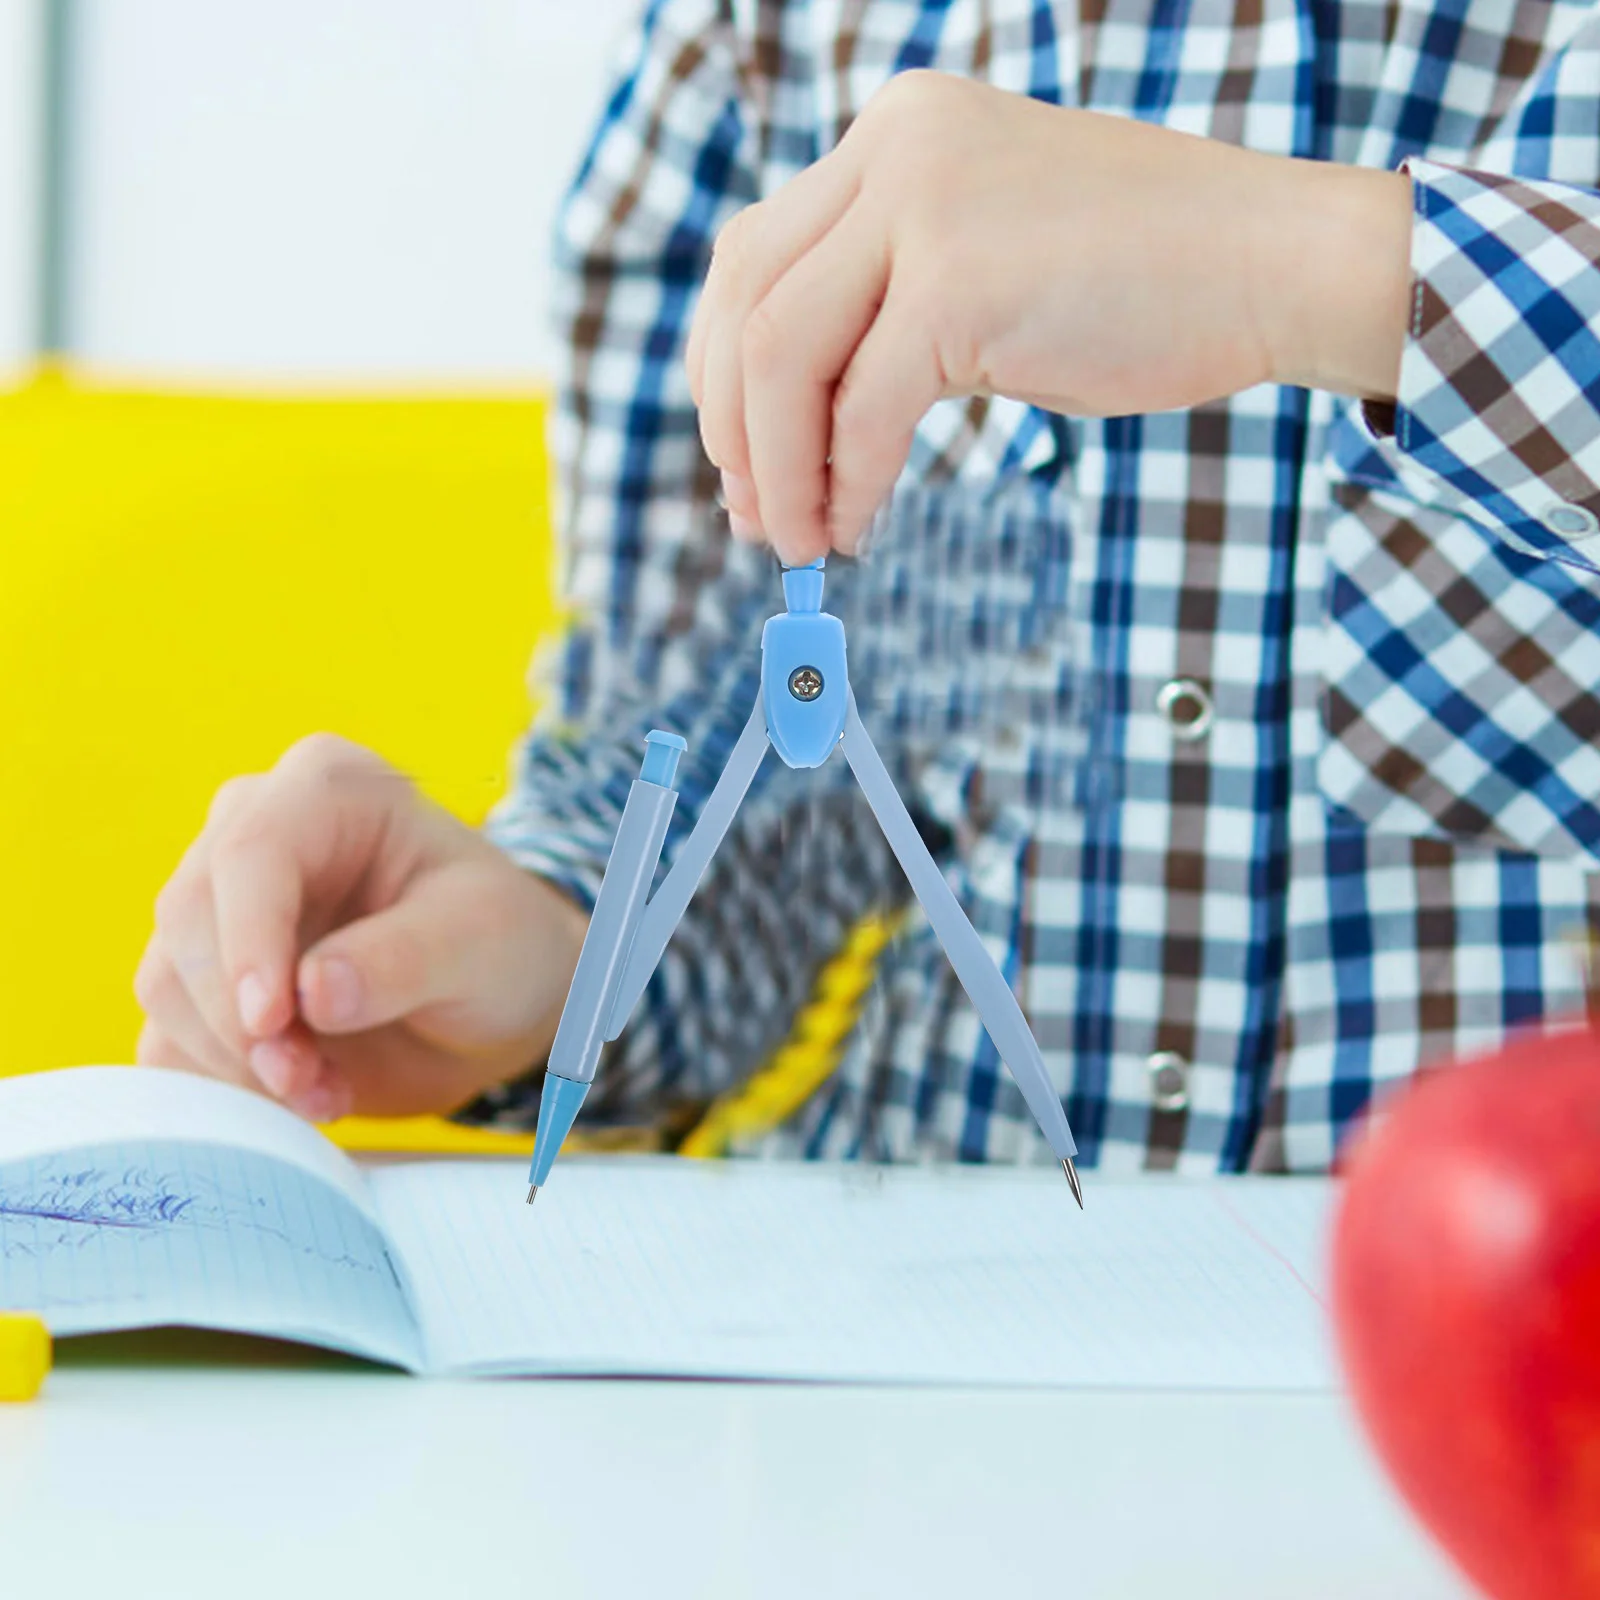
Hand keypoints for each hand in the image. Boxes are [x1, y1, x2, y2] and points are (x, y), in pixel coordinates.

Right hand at [134, 734, 586, 1120]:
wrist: (489, 998)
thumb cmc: (496, 941)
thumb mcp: (481, 941)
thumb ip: (404, 960)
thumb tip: (311, 992)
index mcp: (330, 787)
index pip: (252, 851)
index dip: (248, 939)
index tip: (271, 1020)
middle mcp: (254, 827)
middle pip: (190, 917)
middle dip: (241, 1017)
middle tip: (310, 1081)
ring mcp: (219, 902)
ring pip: (170, 982)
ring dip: (235, 1060)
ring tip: (325, 1090)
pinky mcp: (202, 975)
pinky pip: (168, 1033)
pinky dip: (222, 1082)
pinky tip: (301, 1096)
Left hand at [687, 70, 1412, 563]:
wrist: (1272, 263)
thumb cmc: (1142, 281)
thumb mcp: (982, 263)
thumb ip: (886, 307)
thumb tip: (793, 421)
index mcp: (894, 134)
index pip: (752, 256)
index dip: (722, 373)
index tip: (740, 462)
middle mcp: (895, 148)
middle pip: (743, 301)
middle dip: (731, 427)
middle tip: (753, 517)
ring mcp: (925, 204)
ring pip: (778, 356)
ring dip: (776, 469)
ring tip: (798, 540)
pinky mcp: (960, 280)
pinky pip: (860, 408)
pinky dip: (845, 482)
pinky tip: (856, 527)